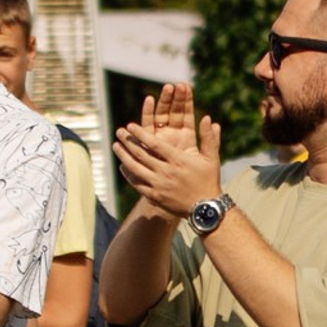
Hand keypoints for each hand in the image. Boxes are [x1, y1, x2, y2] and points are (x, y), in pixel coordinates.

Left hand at [114, 83, 223, 219]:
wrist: (206, 209)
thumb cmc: (209, 181)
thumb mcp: (211, 158)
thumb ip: (208, 138)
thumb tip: (207, 117)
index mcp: (178, 161)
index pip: (154, 144)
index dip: (140, 133)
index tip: (130, 125)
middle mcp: (166, 172)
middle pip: (141, 154)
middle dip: (128, 141)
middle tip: (119, 131)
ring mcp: (158, 185)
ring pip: (135, 168)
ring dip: (123, 156)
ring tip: (115, 146)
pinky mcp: (155, 196)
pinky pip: (137, 183)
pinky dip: (128, 174)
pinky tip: (122, 166)